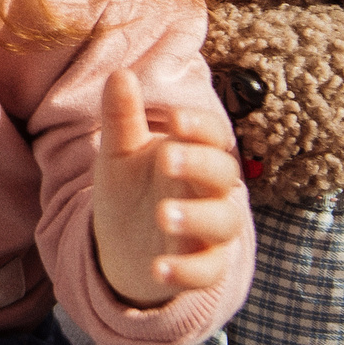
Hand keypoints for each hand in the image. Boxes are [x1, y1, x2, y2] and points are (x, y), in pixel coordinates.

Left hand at [91, 66, 248, 307]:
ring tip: (164, 214)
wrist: (124, 248)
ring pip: (223, 222)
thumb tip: (119, 73)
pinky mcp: (203, 267)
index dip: (200, 126)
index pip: (214, 135)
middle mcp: (211, 191)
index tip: (174, 120)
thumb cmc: (131, 191)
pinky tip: (158, 268)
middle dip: (198, 164)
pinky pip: (206, 271)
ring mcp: (210, 231)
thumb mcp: (120, 153)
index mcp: (196, 155)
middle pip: (224, 174)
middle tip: (166, 159)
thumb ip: (123, 117)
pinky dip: (186, 270)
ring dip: (197, 217)